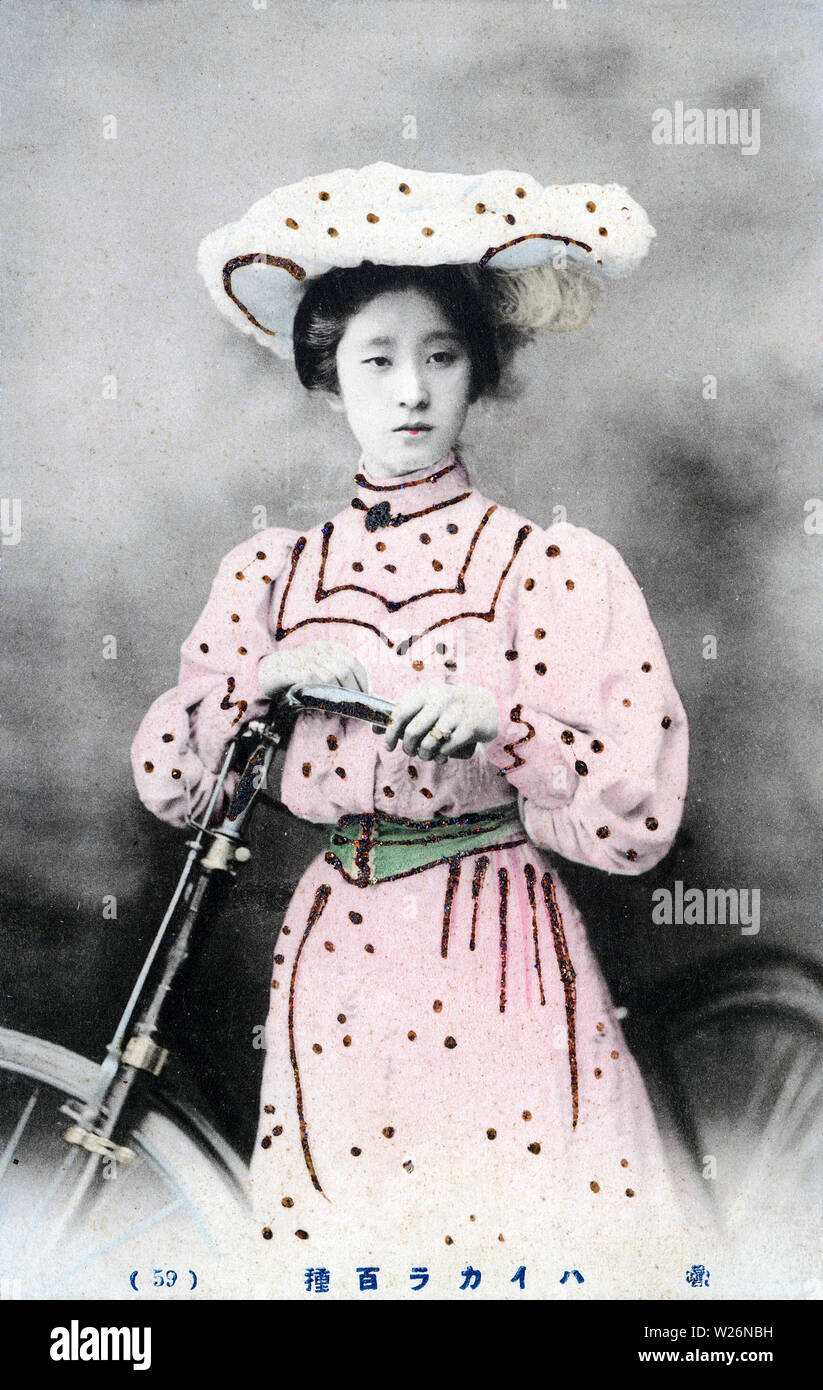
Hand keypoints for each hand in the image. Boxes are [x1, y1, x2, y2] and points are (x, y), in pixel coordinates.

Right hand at [258, 640, 368, 699]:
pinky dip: (323, 696)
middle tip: (354, 706)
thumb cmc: (298, 673)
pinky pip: (316, 683)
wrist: (267, 670)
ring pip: (333, 677)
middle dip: (353, 691)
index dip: (363, 681)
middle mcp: (319, 650)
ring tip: (341, 707)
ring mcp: (307, 659)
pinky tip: (325, 705)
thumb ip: (338, 675)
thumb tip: (361, 693)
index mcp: (329, 648)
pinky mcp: (296, 670)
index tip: (365, 696)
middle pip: (345, 670)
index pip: (354, 663)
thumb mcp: (320, 667)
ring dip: (339, 695)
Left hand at [384, 682, 498, 761]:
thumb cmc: (447, 707)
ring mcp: (456, 712)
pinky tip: (441, 757)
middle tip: (410, 752)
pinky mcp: (470, 725)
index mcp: (426, 692)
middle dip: (408, 747)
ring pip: (429, 742)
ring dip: (424, 755)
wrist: (484, 705)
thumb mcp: (428, 702)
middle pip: (413, 731)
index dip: (390, 732)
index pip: (400, 712)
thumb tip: (374, 727)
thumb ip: (405, 713)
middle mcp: (440, 699)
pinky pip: (447, 748)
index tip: (388, 746)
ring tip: (426, 756)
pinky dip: (441, 756)